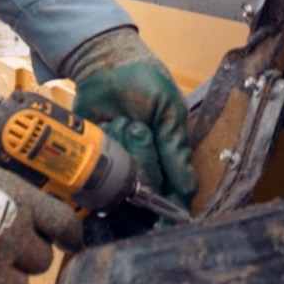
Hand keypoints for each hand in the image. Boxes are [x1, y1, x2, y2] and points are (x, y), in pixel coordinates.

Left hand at [61, 27, 196, 207]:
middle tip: (139, 125)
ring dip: (124, 142)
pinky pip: (99, 160)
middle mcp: (142, 162)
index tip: (165, 221)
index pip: (170, 192)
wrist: (108, 62)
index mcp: (166, 154)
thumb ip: (176, 149)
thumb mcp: (170, 110)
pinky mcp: (94, 152)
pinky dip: (105, 139)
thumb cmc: (147, 82)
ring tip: (123, 118)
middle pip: (145, 181)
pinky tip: (108, 121)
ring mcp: (117, 159)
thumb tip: (189, 189)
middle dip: (143, 152)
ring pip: (122, 171)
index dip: (168, 207)